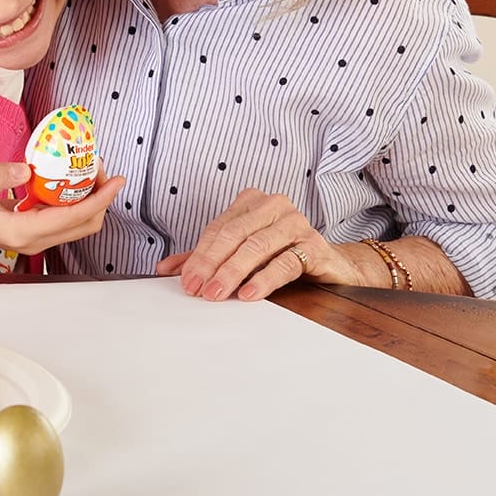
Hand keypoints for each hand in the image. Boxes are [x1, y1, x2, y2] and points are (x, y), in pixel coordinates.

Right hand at [0, 162, 122, 260]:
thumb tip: (28, 169)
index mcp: (23, 232)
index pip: (75, 217)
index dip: (101, 198)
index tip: (117, 178)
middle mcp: (33, 241)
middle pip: (84, 225)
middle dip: (100, 197)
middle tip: (98, 165)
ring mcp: (32, 239)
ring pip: (76, 224)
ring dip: (89, 198)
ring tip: (87, 168)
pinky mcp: (29, 232)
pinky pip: (63, 219)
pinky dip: (74, 200)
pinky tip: (68, 177)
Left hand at [153, 188, 368, 301]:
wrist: (330, 265)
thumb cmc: (281, 255)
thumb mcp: (241, 254)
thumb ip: (205, 258)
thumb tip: (165, 270)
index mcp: (253, 202)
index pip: (218, 228)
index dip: (199, 255)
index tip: (185, 280)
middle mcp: (274, 206)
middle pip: (234, 235)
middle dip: (212, 264)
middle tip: (197, 289)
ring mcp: (296, 224)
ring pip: (257, 247)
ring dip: (233, 272)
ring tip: (216, 293)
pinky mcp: (314, 246)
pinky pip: (285, 262)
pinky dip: (264, 279)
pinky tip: (249, 293)